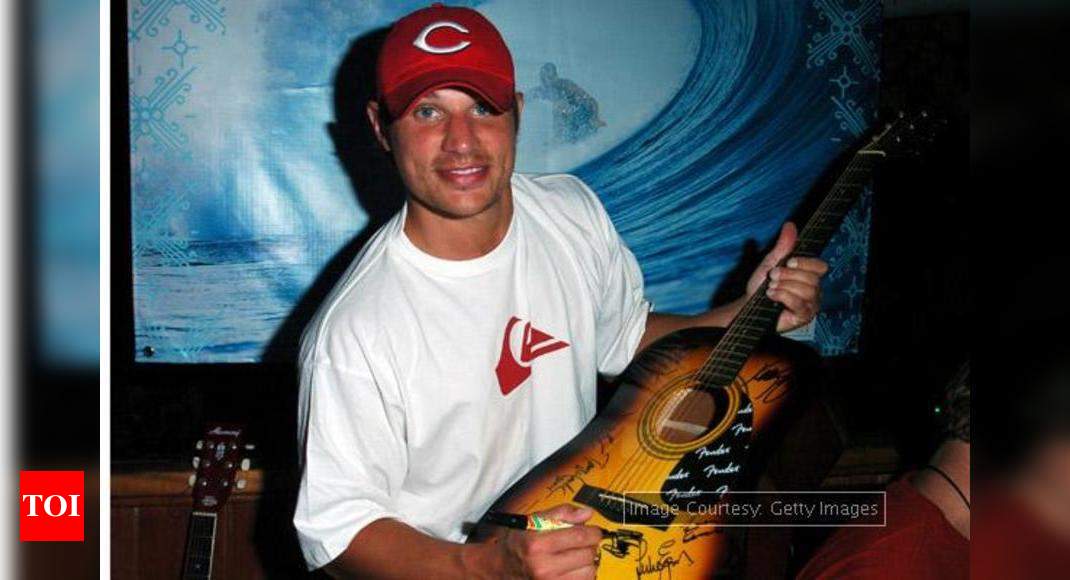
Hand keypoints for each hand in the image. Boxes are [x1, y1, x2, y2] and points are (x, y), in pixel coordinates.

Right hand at [471, 504, 601, 578]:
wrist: (500, 569)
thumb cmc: (518, 544)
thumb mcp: (532, 521)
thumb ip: (561, 513)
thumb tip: (586, 514)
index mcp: (537, 545)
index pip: (579, 537)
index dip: (593, 532)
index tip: (593, 531)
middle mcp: (543, 568)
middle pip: (587, 555)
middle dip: (589, 546)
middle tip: (582, 543)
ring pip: (589, 572)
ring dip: (587, 563)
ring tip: (576, 557)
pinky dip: (582, 575)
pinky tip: (573, 569)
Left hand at [745, 222, 828, 332]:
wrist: (748, 305)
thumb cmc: (761, 285)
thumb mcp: (771, 261)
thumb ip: (783, 245)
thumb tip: (790, 224)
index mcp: (809, 275)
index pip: (820, 266)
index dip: (805, 263)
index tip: (788, 262)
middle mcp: (814, 290)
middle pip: (812, 278)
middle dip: (788, 275)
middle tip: (773, 276)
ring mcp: (810, 305)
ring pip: (807, 291)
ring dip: (784, 286)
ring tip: (771, 287)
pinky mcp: (804, 317)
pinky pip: (799, 304)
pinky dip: (783, 296)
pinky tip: (771, 295)